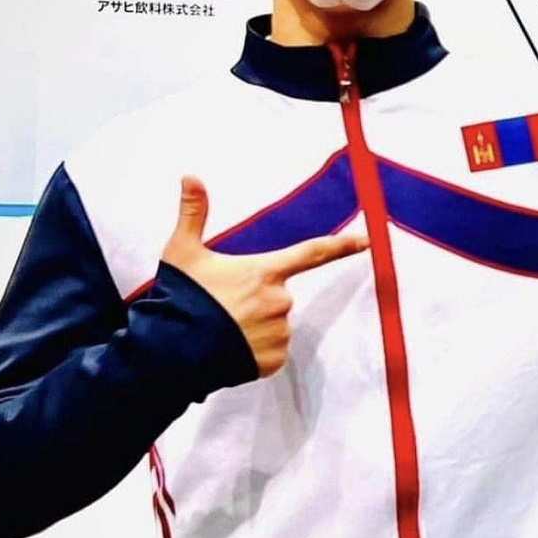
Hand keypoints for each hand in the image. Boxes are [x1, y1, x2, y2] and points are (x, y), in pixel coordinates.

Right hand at [162, 176, 368, 376]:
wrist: (168, 355)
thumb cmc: (180, 300)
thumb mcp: (183, 253)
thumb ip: (193, 214)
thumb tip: (190, 176)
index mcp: (265, 271)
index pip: (312, 253)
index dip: (343, 245)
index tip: (368, 241)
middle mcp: (279, 301)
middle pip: (279, 295)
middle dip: (257, 299)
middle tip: (224, 307)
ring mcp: (278, 333)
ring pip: (275, 324)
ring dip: (255, 326)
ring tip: (222, 330)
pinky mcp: (272, 361)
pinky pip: (271, 351)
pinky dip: (254, 350)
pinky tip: (229, 349)